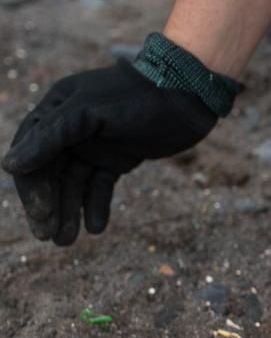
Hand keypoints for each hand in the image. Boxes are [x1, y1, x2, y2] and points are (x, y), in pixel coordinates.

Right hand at [2, 60, 216, 245]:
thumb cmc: (136, 98)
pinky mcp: (118, 159)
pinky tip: (95, 227)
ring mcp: (95, 146)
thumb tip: (9, 167)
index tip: (41, 216)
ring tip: (68, 241)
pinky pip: (100, 186)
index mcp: (56, 111)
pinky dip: (96, 206)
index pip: (30, 154)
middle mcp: (71, 130)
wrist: (186, 96)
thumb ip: (51, 137)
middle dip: (49, 206)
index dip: (32, 188)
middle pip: (50, 174)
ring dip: (69, 212)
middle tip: (51, 238)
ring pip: (74, 184)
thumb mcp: (89, 113)